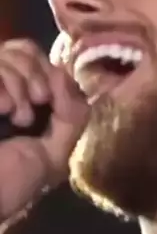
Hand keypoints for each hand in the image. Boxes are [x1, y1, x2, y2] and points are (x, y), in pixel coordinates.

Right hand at [0, 39, 88, 223]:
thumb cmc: (12, 184)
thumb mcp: (55, 154)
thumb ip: (72, 114)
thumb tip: (64, 76)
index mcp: (21, 100)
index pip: (37, 58)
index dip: (49, 71)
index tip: (51, 100)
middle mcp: (0, 89)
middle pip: (23, 49)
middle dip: (36, 76)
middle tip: (36, 105)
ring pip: (7, 54)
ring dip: (18, 85)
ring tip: (14, 117)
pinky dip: (2, 87)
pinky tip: (1, 110)